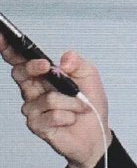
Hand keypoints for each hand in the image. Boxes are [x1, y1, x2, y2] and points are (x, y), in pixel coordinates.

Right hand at [0, 33, 111, 167]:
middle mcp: (33, 91)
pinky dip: (68, 116)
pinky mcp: (37, 125)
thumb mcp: (89, 76)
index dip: (8, 48)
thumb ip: (77, 62)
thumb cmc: (90, 103)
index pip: (20, 60)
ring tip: (79, 107)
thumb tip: (63, 60)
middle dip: (34, 68)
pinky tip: (71, 119)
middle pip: (20, 73)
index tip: (2, 35)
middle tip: (47, 67)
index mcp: (41, 76)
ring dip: (71, 102)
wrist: (97, 132)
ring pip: (47, 98)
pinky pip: (52, 115)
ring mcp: (32, 109)